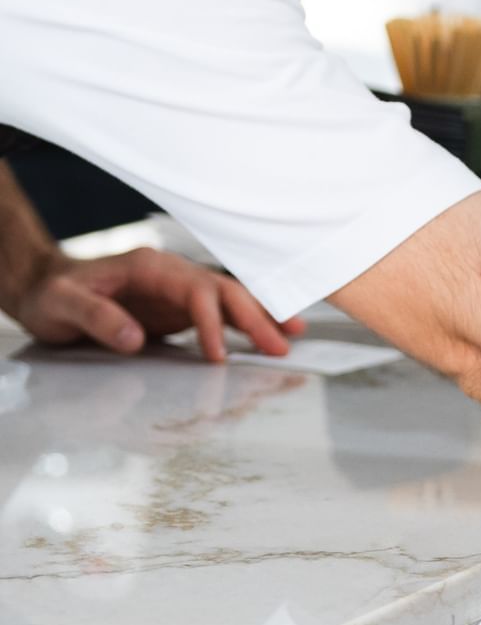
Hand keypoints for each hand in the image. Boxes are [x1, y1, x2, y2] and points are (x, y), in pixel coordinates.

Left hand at [8, 247, 304, 361]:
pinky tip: (267, 339)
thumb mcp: (59, 303)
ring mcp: (179, 292)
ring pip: (231, 301)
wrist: (46, 289)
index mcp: (149, 268)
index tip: (218, 356)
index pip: (195, 291)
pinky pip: (221, 316)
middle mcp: (173, 276)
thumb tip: (133, 337)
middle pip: (225, 292)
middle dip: (255, 318)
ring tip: (291, 339)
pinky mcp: (180, 310)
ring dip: (261, 319)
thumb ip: (95, 316)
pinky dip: (246, 326)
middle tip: (281, 348)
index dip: (210, 323)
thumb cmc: (52, 294)